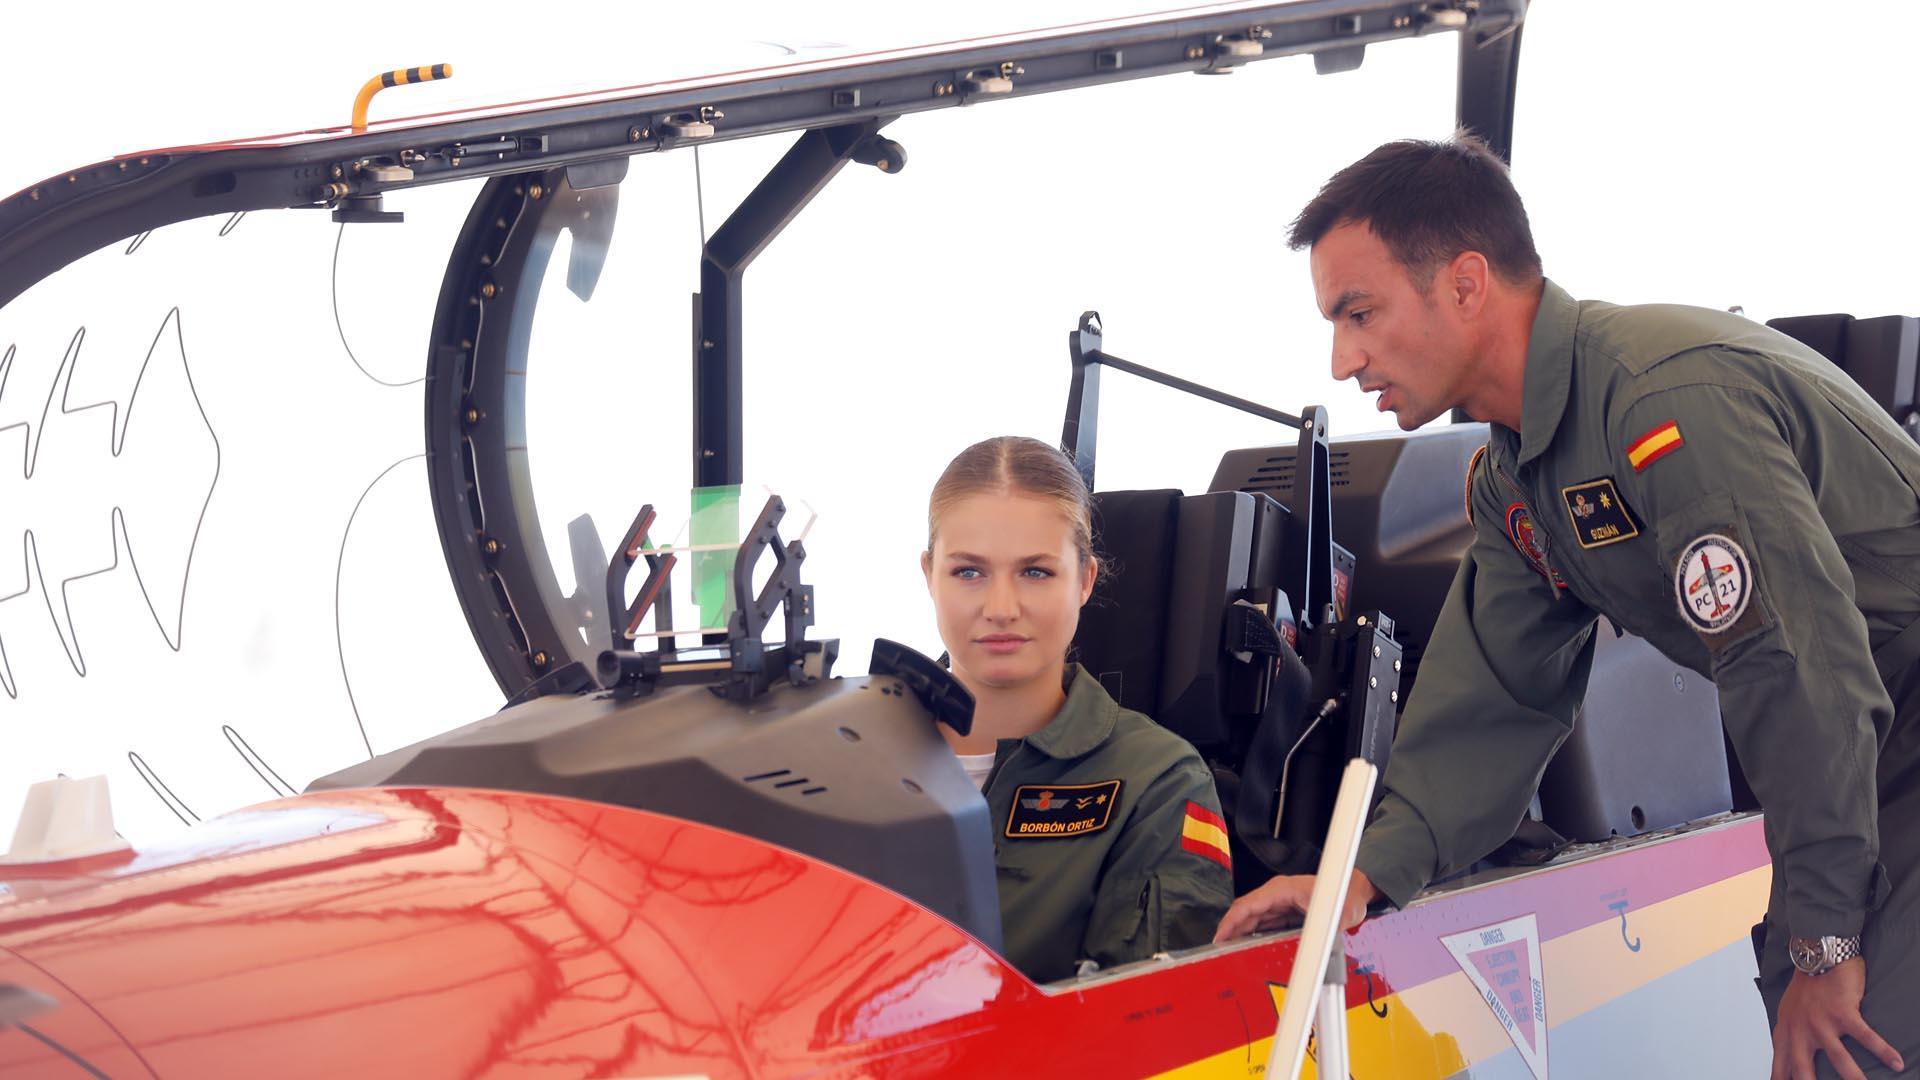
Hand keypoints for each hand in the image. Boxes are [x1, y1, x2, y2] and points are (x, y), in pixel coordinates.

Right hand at [1212, 869, 1377, 942]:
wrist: (1358, 892)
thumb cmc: (1347, 896)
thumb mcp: (1336, 914)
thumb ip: (1322, 932)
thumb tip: (1309, 949)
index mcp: (1282, 889)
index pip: (1247, 905)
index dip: (1230, 922)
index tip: (1219, 938)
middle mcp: (1278, 894)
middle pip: (1246, 913)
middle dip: (1230, 931)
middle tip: (1219, 952)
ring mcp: (1282, 903)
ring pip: (1253, 919)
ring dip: (1241, 935)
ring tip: (1229, 952)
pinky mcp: (1287, 912)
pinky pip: (1265, 924)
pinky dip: (1254, 935)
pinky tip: (1249, 948)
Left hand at [1769, 958, 1903, 1079]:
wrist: (1817, 956)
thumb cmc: (1804, 987)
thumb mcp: (1787, 1012)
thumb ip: (1788, 1035)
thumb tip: (1787, 1057)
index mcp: (1786, 1031)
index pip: (1781, 1065)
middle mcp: (1801, 1030)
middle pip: (1803, 1069)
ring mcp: (1822, 1023)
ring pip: (1838, 1059)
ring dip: (1853, 1077)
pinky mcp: (1843, 1013)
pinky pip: (1866, 1037)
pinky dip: (1883, 1051)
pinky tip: (1896, 1063)